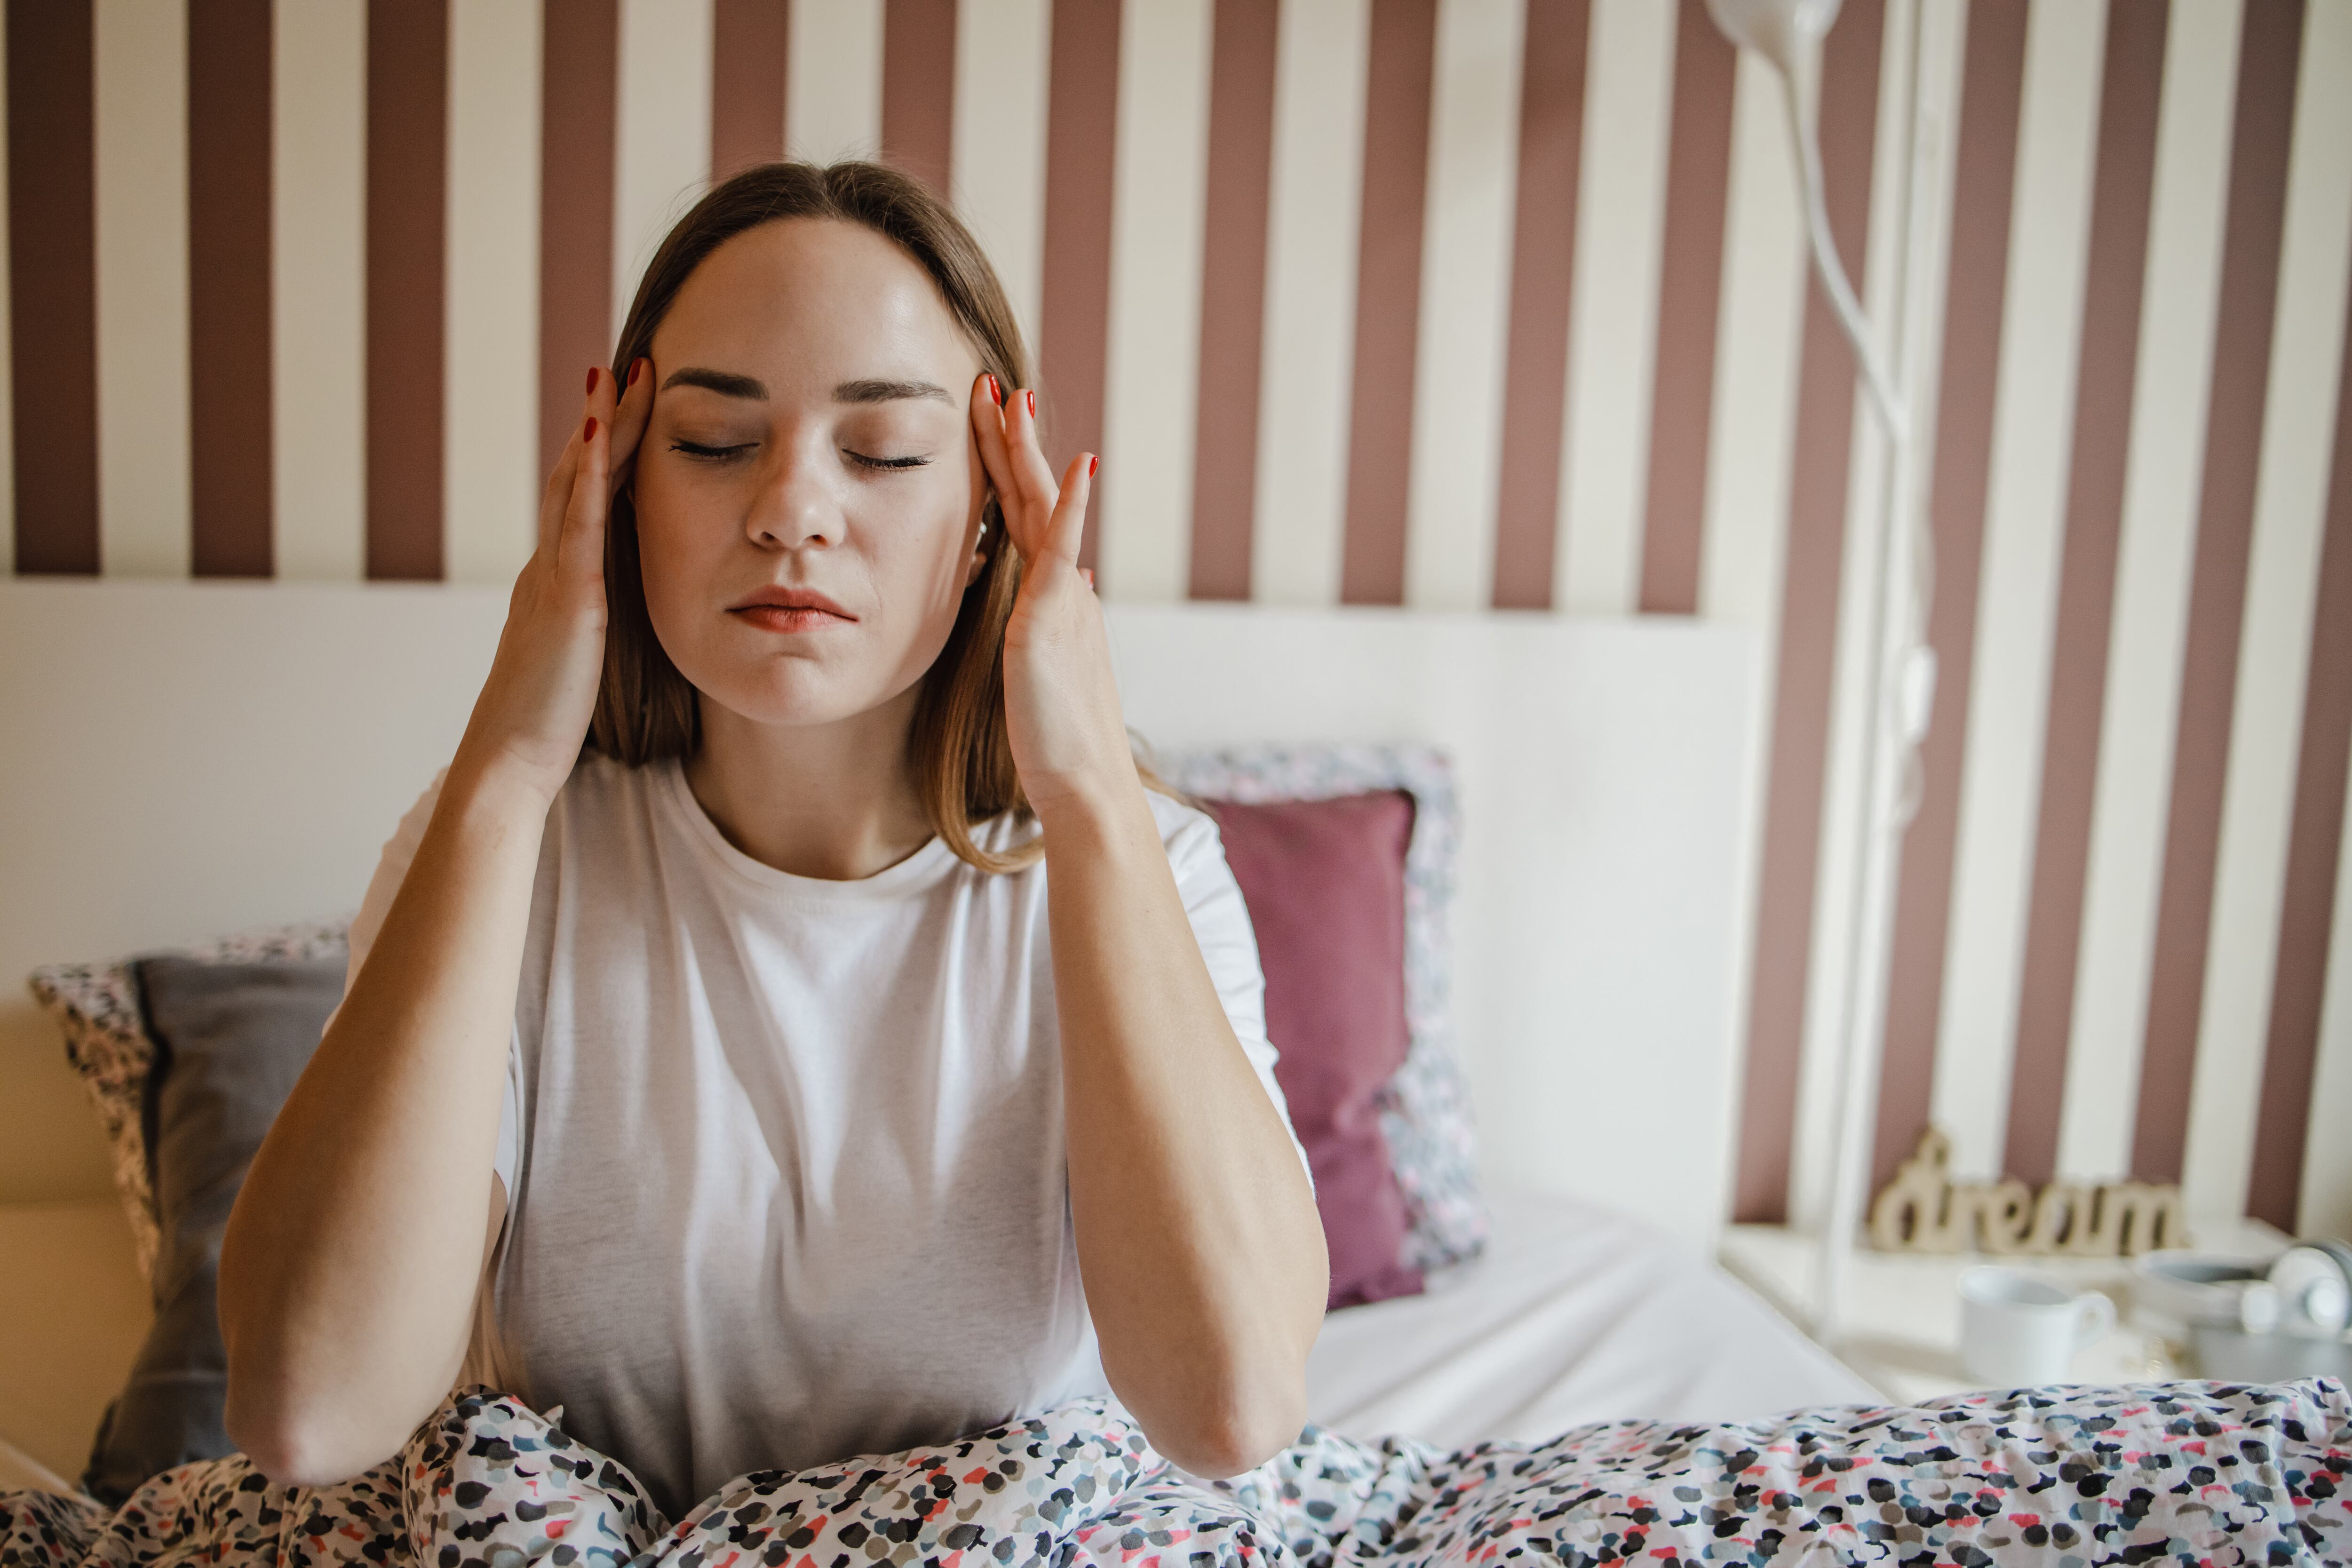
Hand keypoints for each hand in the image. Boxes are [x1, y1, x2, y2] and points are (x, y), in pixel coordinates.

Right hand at [452, 361, 654, 807]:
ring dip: (599, 427)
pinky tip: (601, 434)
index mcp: (558, 579)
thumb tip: (615, 608)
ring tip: (620, 375)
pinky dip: (587, 477)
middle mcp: (549, 566)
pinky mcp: (566, 599)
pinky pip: (578, 524)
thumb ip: (595, 622)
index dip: (607, 450)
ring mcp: (552, 577)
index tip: (631, 405)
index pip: (585, 500)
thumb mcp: (580, 655)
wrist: (509, 759)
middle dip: (604, 420)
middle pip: (576, 475)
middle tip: (631, 366)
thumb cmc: (548, 719)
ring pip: (574, 485)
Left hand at [968, 375, 1134, 816]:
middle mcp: (1060, 587)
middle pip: (1030, 495)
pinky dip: (1069, 508)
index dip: (1005, 463)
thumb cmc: (1057, 738)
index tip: (989, 416)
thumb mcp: (1044, 663)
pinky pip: (1062, 553)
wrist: (1084, 784)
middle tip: (994, 383)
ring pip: (1040, 509)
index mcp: (1051, 596)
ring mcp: (1060, 600)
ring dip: (1026, 452)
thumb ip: (1050, 616)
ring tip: (1012, 399)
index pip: (1023, 514)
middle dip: (1010, 438)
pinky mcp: (1052, 622)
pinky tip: (1075, 467)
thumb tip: (1072, 577)